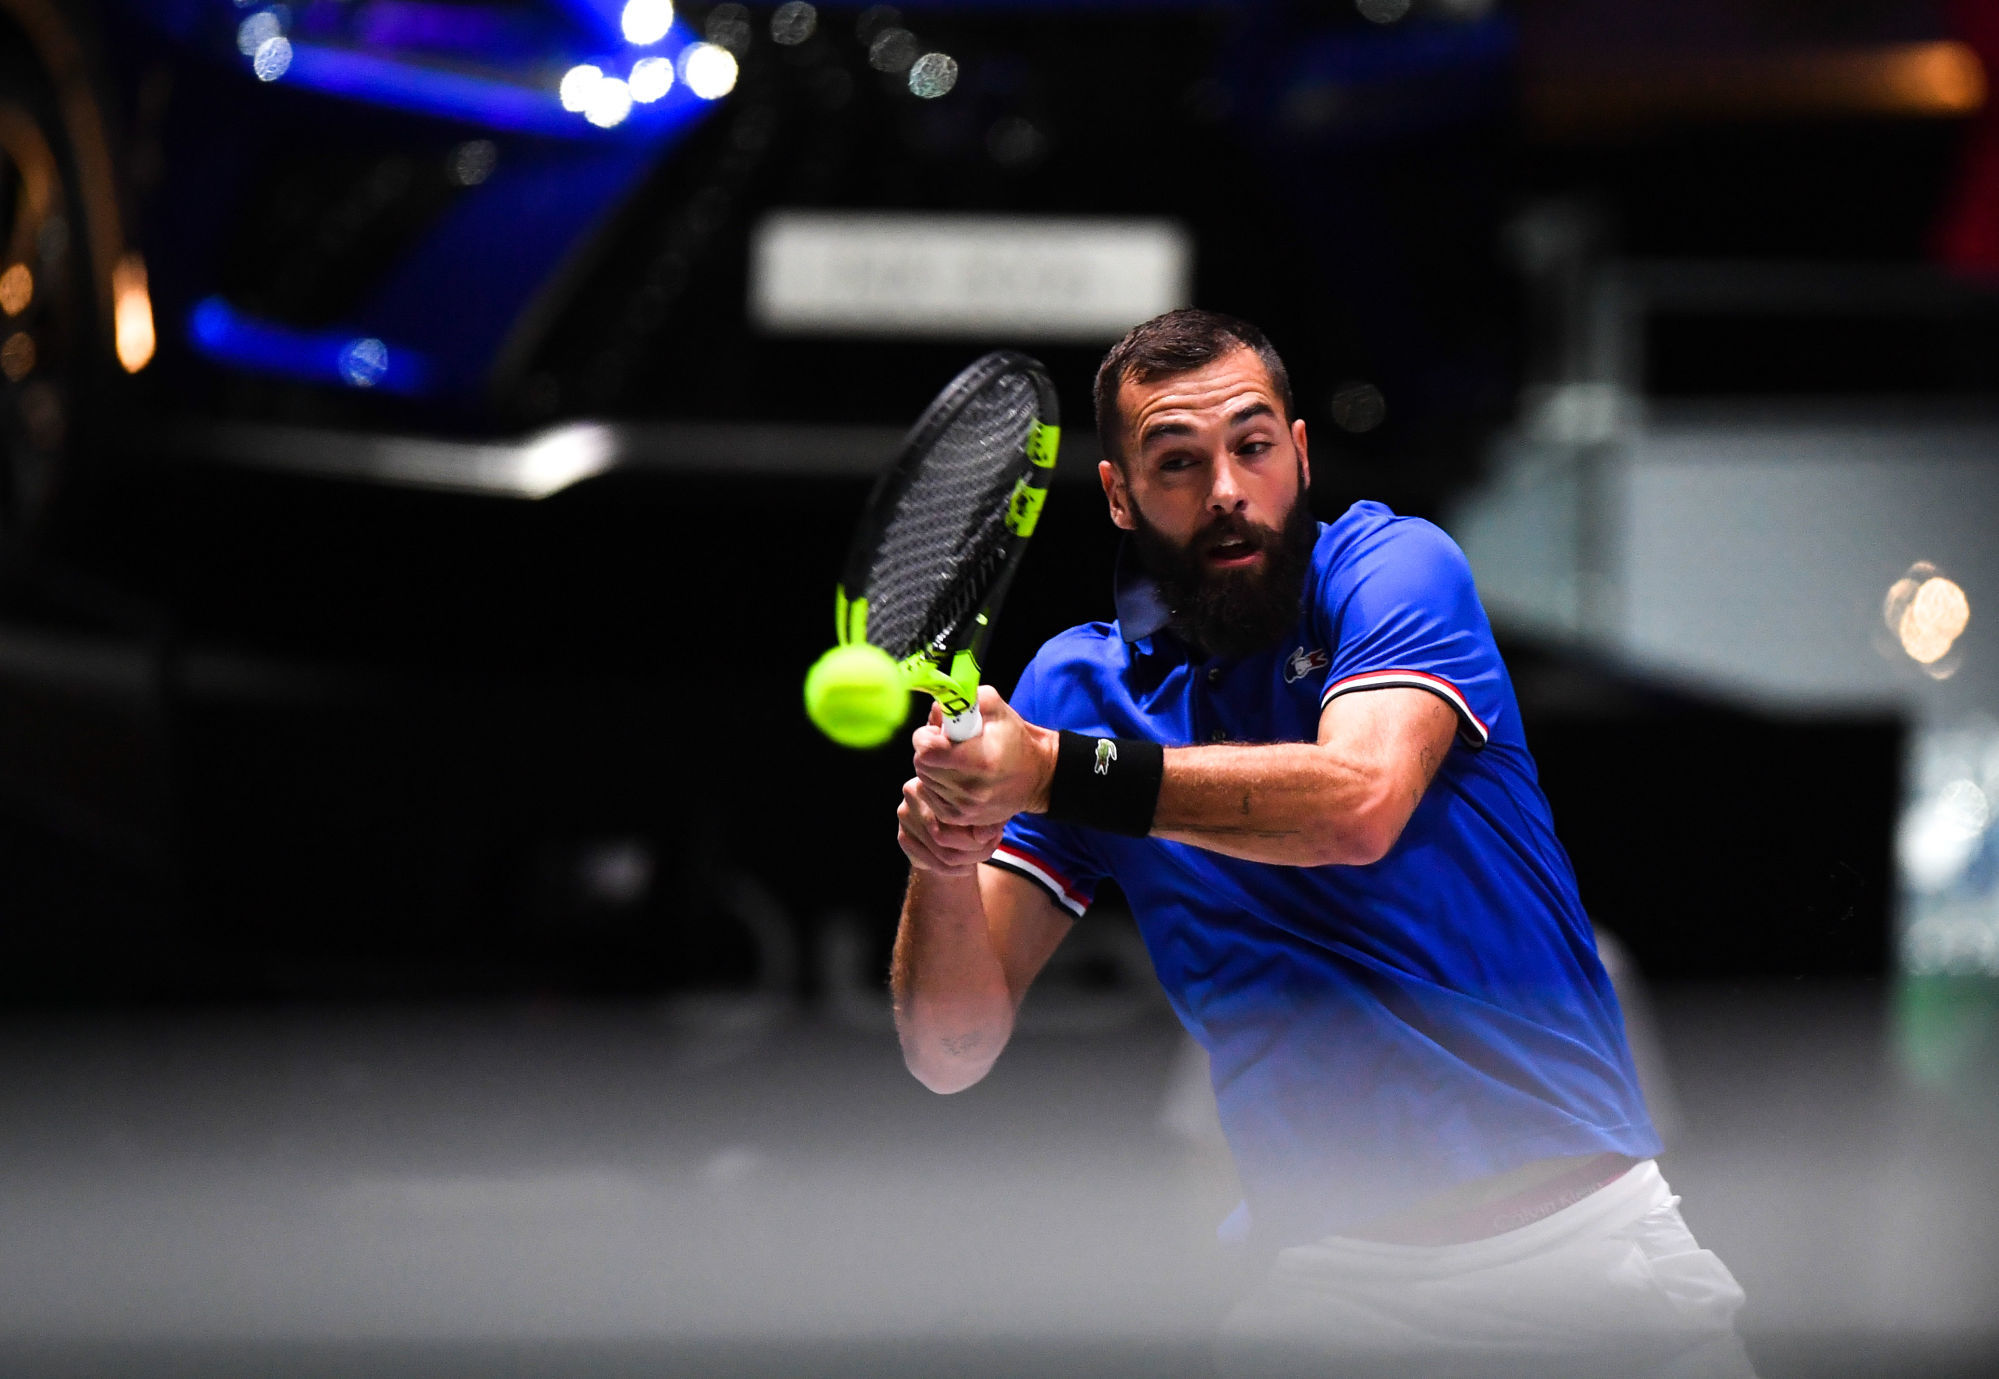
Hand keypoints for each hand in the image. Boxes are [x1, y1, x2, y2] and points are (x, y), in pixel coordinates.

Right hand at [897, 776, 1003, 875]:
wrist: (952, 821)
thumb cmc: (976, 806)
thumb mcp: (988, 809)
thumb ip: (989, 820)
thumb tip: (982, 837)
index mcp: (936, 776)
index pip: (957, 811)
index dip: (980, 827)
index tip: (998, 833)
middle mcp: (912, 792)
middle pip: (946, 834)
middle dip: (975, 847)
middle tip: (994, 845)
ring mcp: (904, 815)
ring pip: (942, 852)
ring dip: (969, 859)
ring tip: (985, 854)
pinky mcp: (903, 837)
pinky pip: (933, 863)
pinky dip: (956, 869)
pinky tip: (968, 866)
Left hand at [912, 686, 1057, 827]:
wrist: (1036, 776)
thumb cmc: (1013, 738)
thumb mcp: (994, 707)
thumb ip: (961, 701)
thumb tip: (935, 710)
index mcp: (981, 759)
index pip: (927, 751)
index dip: (925, 737)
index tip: (938, 731)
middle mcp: (972, 788)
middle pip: (921, 765)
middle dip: (928, 750)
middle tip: (947, 745)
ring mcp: (965, 807)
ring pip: (924, 780)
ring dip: (932, 767)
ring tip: (955, 761)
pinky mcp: (959, 818)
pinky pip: (929, 796)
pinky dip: (935, 784)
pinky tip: (954, 777)